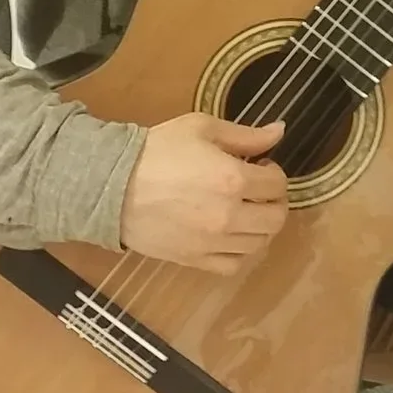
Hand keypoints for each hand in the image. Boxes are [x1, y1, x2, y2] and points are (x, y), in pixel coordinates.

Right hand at [118, 114, 288, 274]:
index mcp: (234, 179)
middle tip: (257, 190)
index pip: (278, 184)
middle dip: (273, 201)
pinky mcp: (195, 260)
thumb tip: (279, 132)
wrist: (113, 185)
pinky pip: (233, 264)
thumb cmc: (158, 150)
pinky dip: (238, 251)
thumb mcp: (201, 128)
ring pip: (259, 244)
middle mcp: (230, 216)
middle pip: (276, 218)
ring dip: (259, 226)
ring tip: (243, 211)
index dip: (274, 172)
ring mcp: (213, 242)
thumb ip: (245, 134)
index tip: (260, 165)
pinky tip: (228, 235)